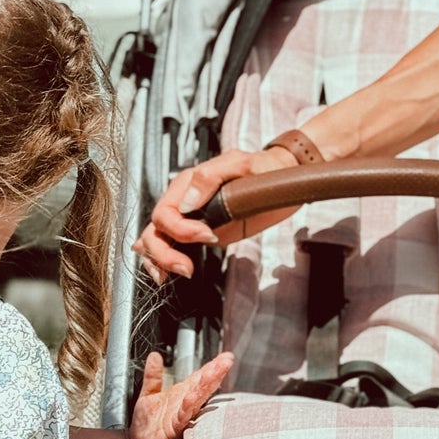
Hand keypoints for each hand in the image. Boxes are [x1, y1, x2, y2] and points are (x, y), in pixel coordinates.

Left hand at [129, 350, 233, 438]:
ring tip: (215, 372)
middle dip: (215, 372)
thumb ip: (153, 375)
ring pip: (197, 399)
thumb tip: (155, 356)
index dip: (212, 366)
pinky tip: (192, 397)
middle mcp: (185, 405)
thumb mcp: (148, 393)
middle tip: (227, 360)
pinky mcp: (174, 429)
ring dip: (206, 386)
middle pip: (203, 386)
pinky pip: (182, 416)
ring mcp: (181, 417)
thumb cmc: (147, 425)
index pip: (199, 377)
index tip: (226, 356)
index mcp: (181, 395)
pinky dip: (188, 406)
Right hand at [133, 145, 302, 280]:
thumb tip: (186, 202)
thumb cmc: (264, 167)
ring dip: (159, 259)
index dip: (180, 229)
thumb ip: (210, 177)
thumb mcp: (241, 164)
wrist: (282, 176)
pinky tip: (167, 273)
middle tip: (186, 268)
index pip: (166, 212)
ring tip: (172, 275)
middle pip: (156, 229)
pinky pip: (175, 246)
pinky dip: (165, 261)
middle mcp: (185, 201)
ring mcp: (191, 219)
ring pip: (158, 239)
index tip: (208, 235)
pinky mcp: (202, 233)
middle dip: (164, 252)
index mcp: (188, 183)